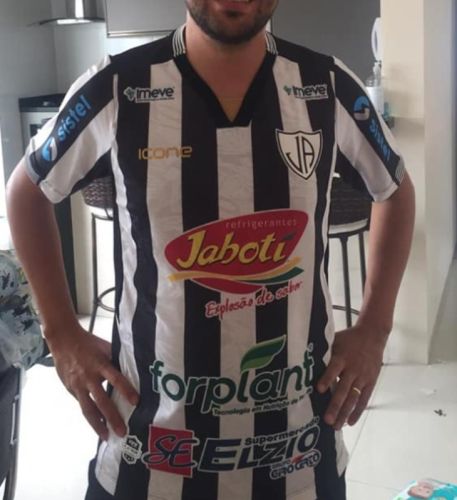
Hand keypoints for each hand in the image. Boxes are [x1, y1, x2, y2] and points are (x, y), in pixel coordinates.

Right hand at [47, 324, 138, 440]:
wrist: (63, 341)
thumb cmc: (89, 343)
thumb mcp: (105, 347)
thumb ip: (116, 360)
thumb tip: (134, 370)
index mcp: (100, 364)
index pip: (116, 378)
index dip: (126, 390)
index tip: (136, 402)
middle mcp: (89, 377)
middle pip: (101, 401)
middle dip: (112, 417)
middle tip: (122, 432)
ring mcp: (78, 385)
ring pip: (88, 409)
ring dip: (97, 425)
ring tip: (107, 437)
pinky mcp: (70, 390)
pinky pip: (81, 405)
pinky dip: (90, 416)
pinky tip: (97, 425)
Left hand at [316, 324, 385, 429]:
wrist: (372, 335)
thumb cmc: (347, 339)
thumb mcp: (335, 340)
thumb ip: (324, 352)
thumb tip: (304, 360)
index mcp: (342, 357)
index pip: (333, 369)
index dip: (327, 379)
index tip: (319, 390)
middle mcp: (353, 368)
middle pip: (343, 389)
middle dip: (335, 405)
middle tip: (326, 420)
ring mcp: (363, 377)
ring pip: (353, 398)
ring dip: (344, 413)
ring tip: (336, 426)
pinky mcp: (371, 382)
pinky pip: (364, 399)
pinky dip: (357, 411)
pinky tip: (350, 422)